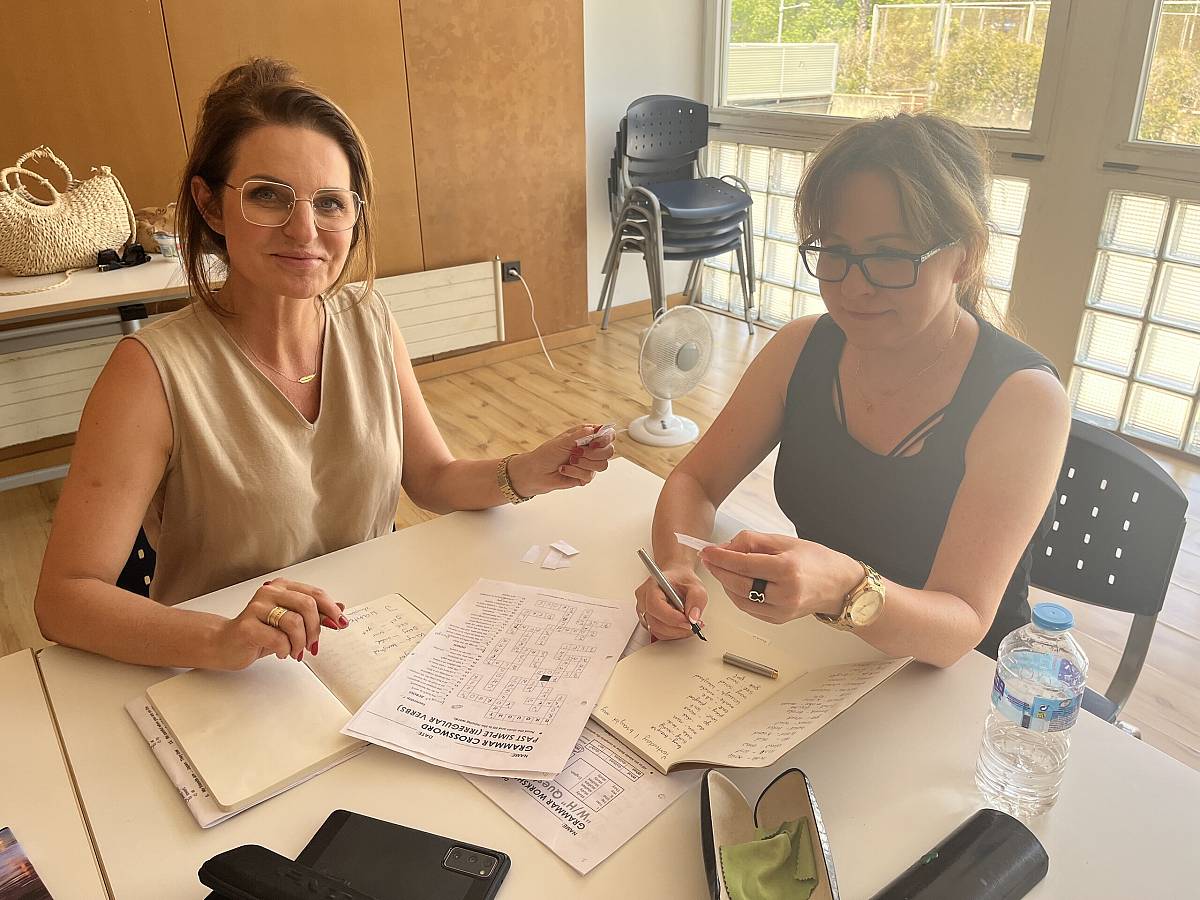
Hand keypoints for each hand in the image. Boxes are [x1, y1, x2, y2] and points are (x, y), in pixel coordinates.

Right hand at [209, 578, 348, 669]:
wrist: (225, 643)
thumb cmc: (259, 632)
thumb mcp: (291, 622)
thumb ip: (313, 614)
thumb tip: (340, 608)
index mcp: (282, 587)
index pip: (315, 594)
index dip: (331, 610)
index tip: (340, 623)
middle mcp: (270, 592)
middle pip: (308, 605)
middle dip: (315, 629)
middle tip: (312, 644)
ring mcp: (257, 607)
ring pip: (295, 623)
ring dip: (300, 643)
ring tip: (295, 651)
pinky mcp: (247, 626)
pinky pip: (278, 639)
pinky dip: (285, 650)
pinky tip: (281, 653)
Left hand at [507, 424, 615, 496]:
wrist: (535, 472)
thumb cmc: (547, 454)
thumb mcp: (563, 440)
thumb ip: (581, 435)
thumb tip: (596, 429)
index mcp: (588, 435)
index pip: (608, 434)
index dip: (605, 438)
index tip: (594, 442)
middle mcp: (591, 449)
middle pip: (609, 451)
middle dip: (593, 453)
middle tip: (576, 452)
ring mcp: (589, 464)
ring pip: (602, 465)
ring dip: (583, 463)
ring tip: (570, 461)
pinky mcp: (585, 477)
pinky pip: (589, 476)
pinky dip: (574, 472)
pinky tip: (564, 470)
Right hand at [634, 563, 707, 639]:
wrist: (677, 578)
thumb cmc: (682, 580)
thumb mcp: (696, 586)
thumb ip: (696, 600)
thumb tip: (693, 618)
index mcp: (652, 586)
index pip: (655, 606)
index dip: (672, 618)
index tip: (688, 622)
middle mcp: (643, 599)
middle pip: (655, 622)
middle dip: (676, 628)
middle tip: (693, 625)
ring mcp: (643, 611)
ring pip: (656, 630)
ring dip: (675, 632)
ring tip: (690, 625)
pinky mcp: (647, 620)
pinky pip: (658, 632)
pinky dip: (672, 633)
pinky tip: (682, 626)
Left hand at [699, 531, 861, 624]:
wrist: (839, 584)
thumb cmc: (816, 560)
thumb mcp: (784, 541)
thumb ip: (752, 541)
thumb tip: (725, 547)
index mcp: (787, 569)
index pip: (743, 564)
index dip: (721, 558)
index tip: (708, 551)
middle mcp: (785, 593)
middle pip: (738, 584)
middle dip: (719, 571)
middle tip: (710, 559)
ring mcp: (782, 610)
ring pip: (740, 599)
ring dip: (726, 584)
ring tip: (723, 568)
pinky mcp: (779, 620)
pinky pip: (749, 608)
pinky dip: (737, 595)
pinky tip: (736, 582)